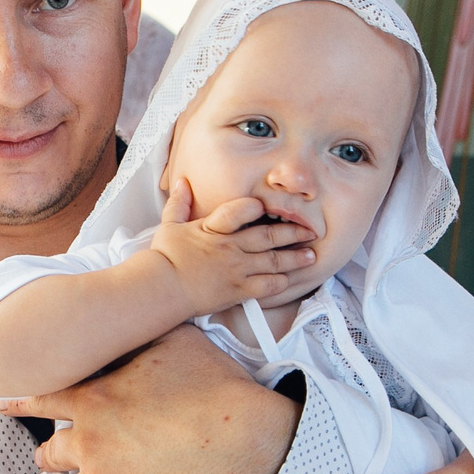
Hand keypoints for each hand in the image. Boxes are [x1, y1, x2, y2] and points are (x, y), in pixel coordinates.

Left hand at [0, 328, 298, 473]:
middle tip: (49, 464)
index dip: (20, 403)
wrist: (244, 443)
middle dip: (48, 459)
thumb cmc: (216, 388)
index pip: (43, 400)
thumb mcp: (176, 342)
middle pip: (49, 454)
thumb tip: (139, 316)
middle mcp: (88, 443)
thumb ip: (145, 333)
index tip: (1, 406)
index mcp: (94, 400)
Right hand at [144, 177, 319, 317]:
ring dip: (295, 258)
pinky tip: (290, 279)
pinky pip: (266, 286)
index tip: (267, 206)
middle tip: (310, 230)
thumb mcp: (169, 225)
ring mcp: (237, 270)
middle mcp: (231, 247)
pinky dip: (280, 282)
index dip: (257, 207)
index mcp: (215, 228)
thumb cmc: (164, 258)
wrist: (161, 289)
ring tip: (311, 255)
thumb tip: (181, 182)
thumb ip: (179, 203)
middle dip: (292, 232)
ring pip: (274, 261)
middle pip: (269, 236)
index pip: (242, 210)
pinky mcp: (237, 291)